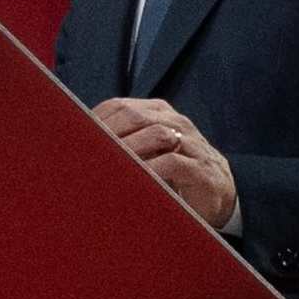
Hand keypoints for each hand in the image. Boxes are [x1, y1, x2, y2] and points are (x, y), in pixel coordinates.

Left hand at [91, 97, 236, 227]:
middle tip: (87, 153)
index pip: (121, 106)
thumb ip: (124, 141)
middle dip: (108, 134)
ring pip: (155, 135)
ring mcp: (191, 143)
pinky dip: (151, 170)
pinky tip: (135, 180)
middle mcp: (176, 122)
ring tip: (107, 166)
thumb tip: (81, 143)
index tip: (76, 138)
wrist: (222, 193)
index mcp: (159, 112)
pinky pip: (173, 163)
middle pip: (135, 116)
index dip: (96, 120)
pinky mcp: (201, 169)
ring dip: (127, 150)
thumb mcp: (149, 151)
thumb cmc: (174, 172)